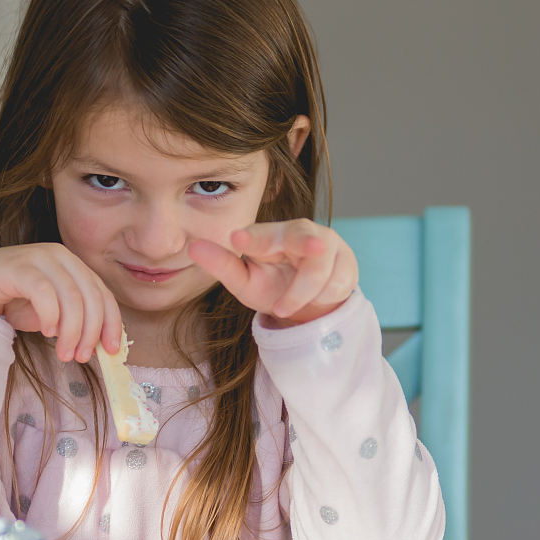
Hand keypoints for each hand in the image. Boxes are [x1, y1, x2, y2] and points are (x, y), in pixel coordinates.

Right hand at [0, 243, 123, 362]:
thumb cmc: (10, 300)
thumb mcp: (49, 314)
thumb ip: (73, 321)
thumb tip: (98, 343)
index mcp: (73, 265)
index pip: (102, 293)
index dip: (111, 322)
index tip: (111, 350)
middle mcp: (60, 256)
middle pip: (91, 296)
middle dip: (91, 331)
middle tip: (82, 357)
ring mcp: (39, 257)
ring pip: (71, 296)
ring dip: (72, 331)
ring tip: (64, 353)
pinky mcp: (18, 265)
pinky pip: (44, 292)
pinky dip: (50, 315)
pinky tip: (46, 333)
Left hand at [187, 218, 358, 325]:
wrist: (310, 305)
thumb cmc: (273, 288)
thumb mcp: (245, 284)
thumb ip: (222, 266)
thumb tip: (192, 247)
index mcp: (270, 234)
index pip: (261, 234)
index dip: (252, 238)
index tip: (237, 239)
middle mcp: (299, 231)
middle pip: (302, 236)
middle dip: (308, 242)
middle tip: (314, 248)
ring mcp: (328, 243)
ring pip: (320, 269)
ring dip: (301, 295)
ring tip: (284, 307)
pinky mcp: (347, 262)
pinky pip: (337, 283)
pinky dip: (322, 298)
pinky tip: (314, 299)